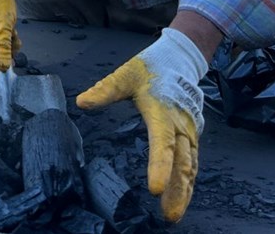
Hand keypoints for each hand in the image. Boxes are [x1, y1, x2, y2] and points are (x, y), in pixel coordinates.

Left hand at [75, 28, 208, 222]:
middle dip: (177, 190)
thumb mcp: (125, 74)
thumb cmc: (150, 68)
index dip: (160, 166)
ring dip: (185, 191)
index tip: (155, 189)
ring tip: (173, 214)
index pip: (162, 143)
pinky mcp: (191, 136)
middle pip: (182, 162)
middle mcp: (180, 125)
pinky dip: (189, 182)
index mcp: (163, 111)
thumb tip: (82, 102)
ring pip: (191, 166)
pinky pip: (192, 162)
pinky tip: (182, 198)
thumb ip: (105, 90)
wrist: (179, 59)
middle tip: (168, 215)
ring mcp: (189, 132)